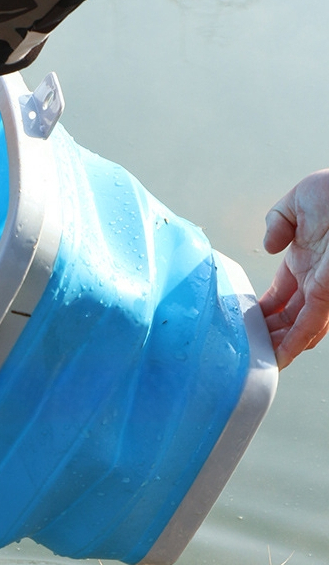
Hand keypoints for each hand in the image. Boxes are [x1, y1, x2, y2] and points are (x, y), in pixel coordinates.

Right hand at [259, 169, 328, 368]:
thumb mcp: (297, 200)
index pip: (279, 296)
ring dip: (278, 346)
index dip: (262, 312)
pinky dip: (293, 343)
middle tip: (247, 352)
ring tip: (257, 363)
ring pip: (299, 328)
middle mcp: (315, 280)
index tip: (244, 325)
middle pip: (288, 318)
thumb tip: (269, 248)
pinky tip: (277, 357)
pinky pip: (310, 325)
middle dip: (268, 335)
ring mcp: (324, 289)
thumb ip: (277, 222)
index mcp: (304, 260)